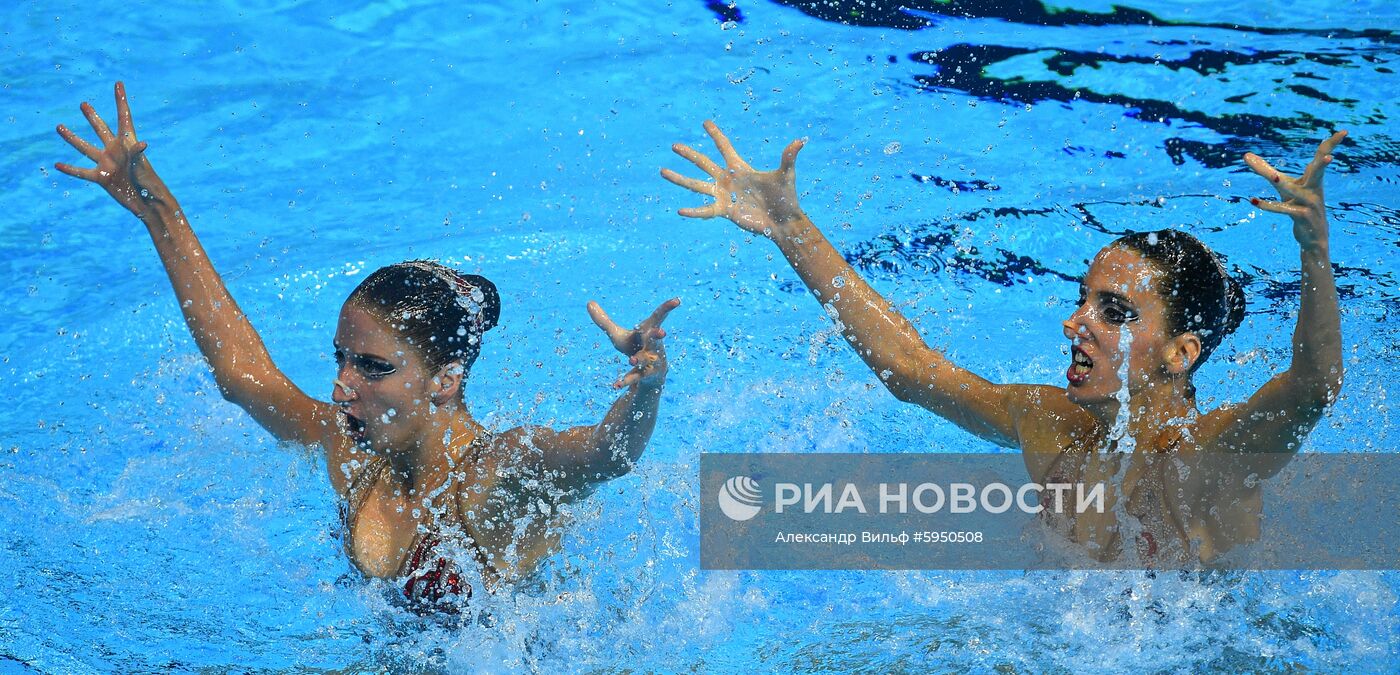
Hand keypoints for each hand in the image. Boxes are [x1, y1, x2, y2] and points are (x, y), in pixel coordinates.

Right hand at [55, 81, 167, 216]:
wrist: (148, 203)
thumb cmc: (150, 184)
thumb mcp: (142, 168)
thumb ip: (138, 155)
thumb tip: (143, 143)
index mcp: (128, 143)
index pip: (124, 117)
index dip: (120, 100)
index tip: (118, 83)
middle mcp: (115, 151)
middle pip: (101, 129)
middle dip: (92, 117)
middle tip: (83, 104)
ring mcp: (107, 163)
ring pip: (85, 147)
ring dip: (72, 138)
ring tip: (59, 126)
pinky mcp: (101, 177)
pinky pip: (81, 172)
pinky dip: (70, 169)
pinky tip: (57, 165)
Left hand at [588, 298, 680, 388]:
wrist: (648, 375)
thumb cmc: (634, 348)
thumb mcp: (617, 335)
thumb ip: (604, 321)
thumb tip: (588, 303)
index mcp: (648, 331)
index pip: (659, 317)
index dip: (667, 308)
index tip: (677, 300)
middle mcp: (653, 345)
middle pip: (656, 339)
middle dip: (657, 335)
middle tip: (661, 332)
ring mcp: (651, 361)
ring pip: (646, 359)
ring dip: (639, 359)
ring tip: (631, 360)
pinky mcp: (646, 375)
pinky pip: (636, 377)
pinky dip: (626, 381)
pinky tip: (616, 385)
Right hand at [662, 120, 807, 237]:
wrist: (782, 221)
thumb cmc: (785, 197)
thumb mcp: (785, 175)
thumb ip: (789, 157)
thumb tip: (801, 141)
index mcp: (740, 167)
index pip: (724, 147)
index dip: (715, 134)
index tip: (705, 122)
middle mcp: (728, 179)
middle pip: (704, 163)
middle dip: (689, 155)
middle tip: (674, 146)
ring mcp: (724, 195)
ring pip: (697, 185)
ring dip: (680, 179)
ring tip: (663, 172)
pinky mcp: (724, 211)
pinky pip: (705, 210)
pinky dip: (694, 211)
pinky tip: (680, 210)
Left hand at [1244, 130, 1346, 247]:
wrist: (1312, 236)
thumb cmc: (1298, 205)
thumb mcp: (1283, 187)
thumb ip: (1266, 170)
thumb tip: (1246, 155)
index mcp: (1314, 178)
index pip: (1323, 156)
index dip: (1333, 143)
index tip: (1345, 131)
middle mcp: (1314, 188)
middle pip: (1319, 171)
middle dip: (1324, 162)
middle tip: (1330, 156)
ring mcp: (1309, 203)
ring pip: (1295, 191)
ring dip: (1284, 185)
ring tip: (1273, 178)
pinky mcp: (1300, 216)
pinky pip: (1283, 209)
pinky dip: (1268, 206)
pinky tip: (1253, 201)